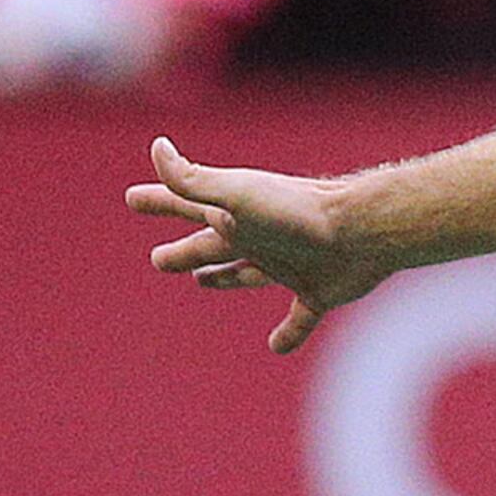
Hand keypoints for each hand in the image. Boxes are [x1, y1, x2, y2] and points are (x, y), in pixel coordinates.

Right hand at [125, 137, 382, 353]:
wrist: (363, 232)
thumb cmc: (297, 213)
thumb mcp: (238, 195)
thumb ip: (194, 181)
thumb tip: (157, 149)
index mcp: (234, 216)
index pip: (185, 206)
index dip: (158, 201)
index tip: (132, 199)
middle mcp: (258, 238)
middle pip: (209, 246)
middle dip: (184, 252)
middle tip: (158, 260)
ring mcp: (288, 264)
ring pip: (246, 274)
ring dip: (224, 278)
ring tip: (203, 281)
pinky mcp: (318, 291)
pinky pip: (299, 317)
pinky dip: (288, 333)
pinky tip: (276, 347)